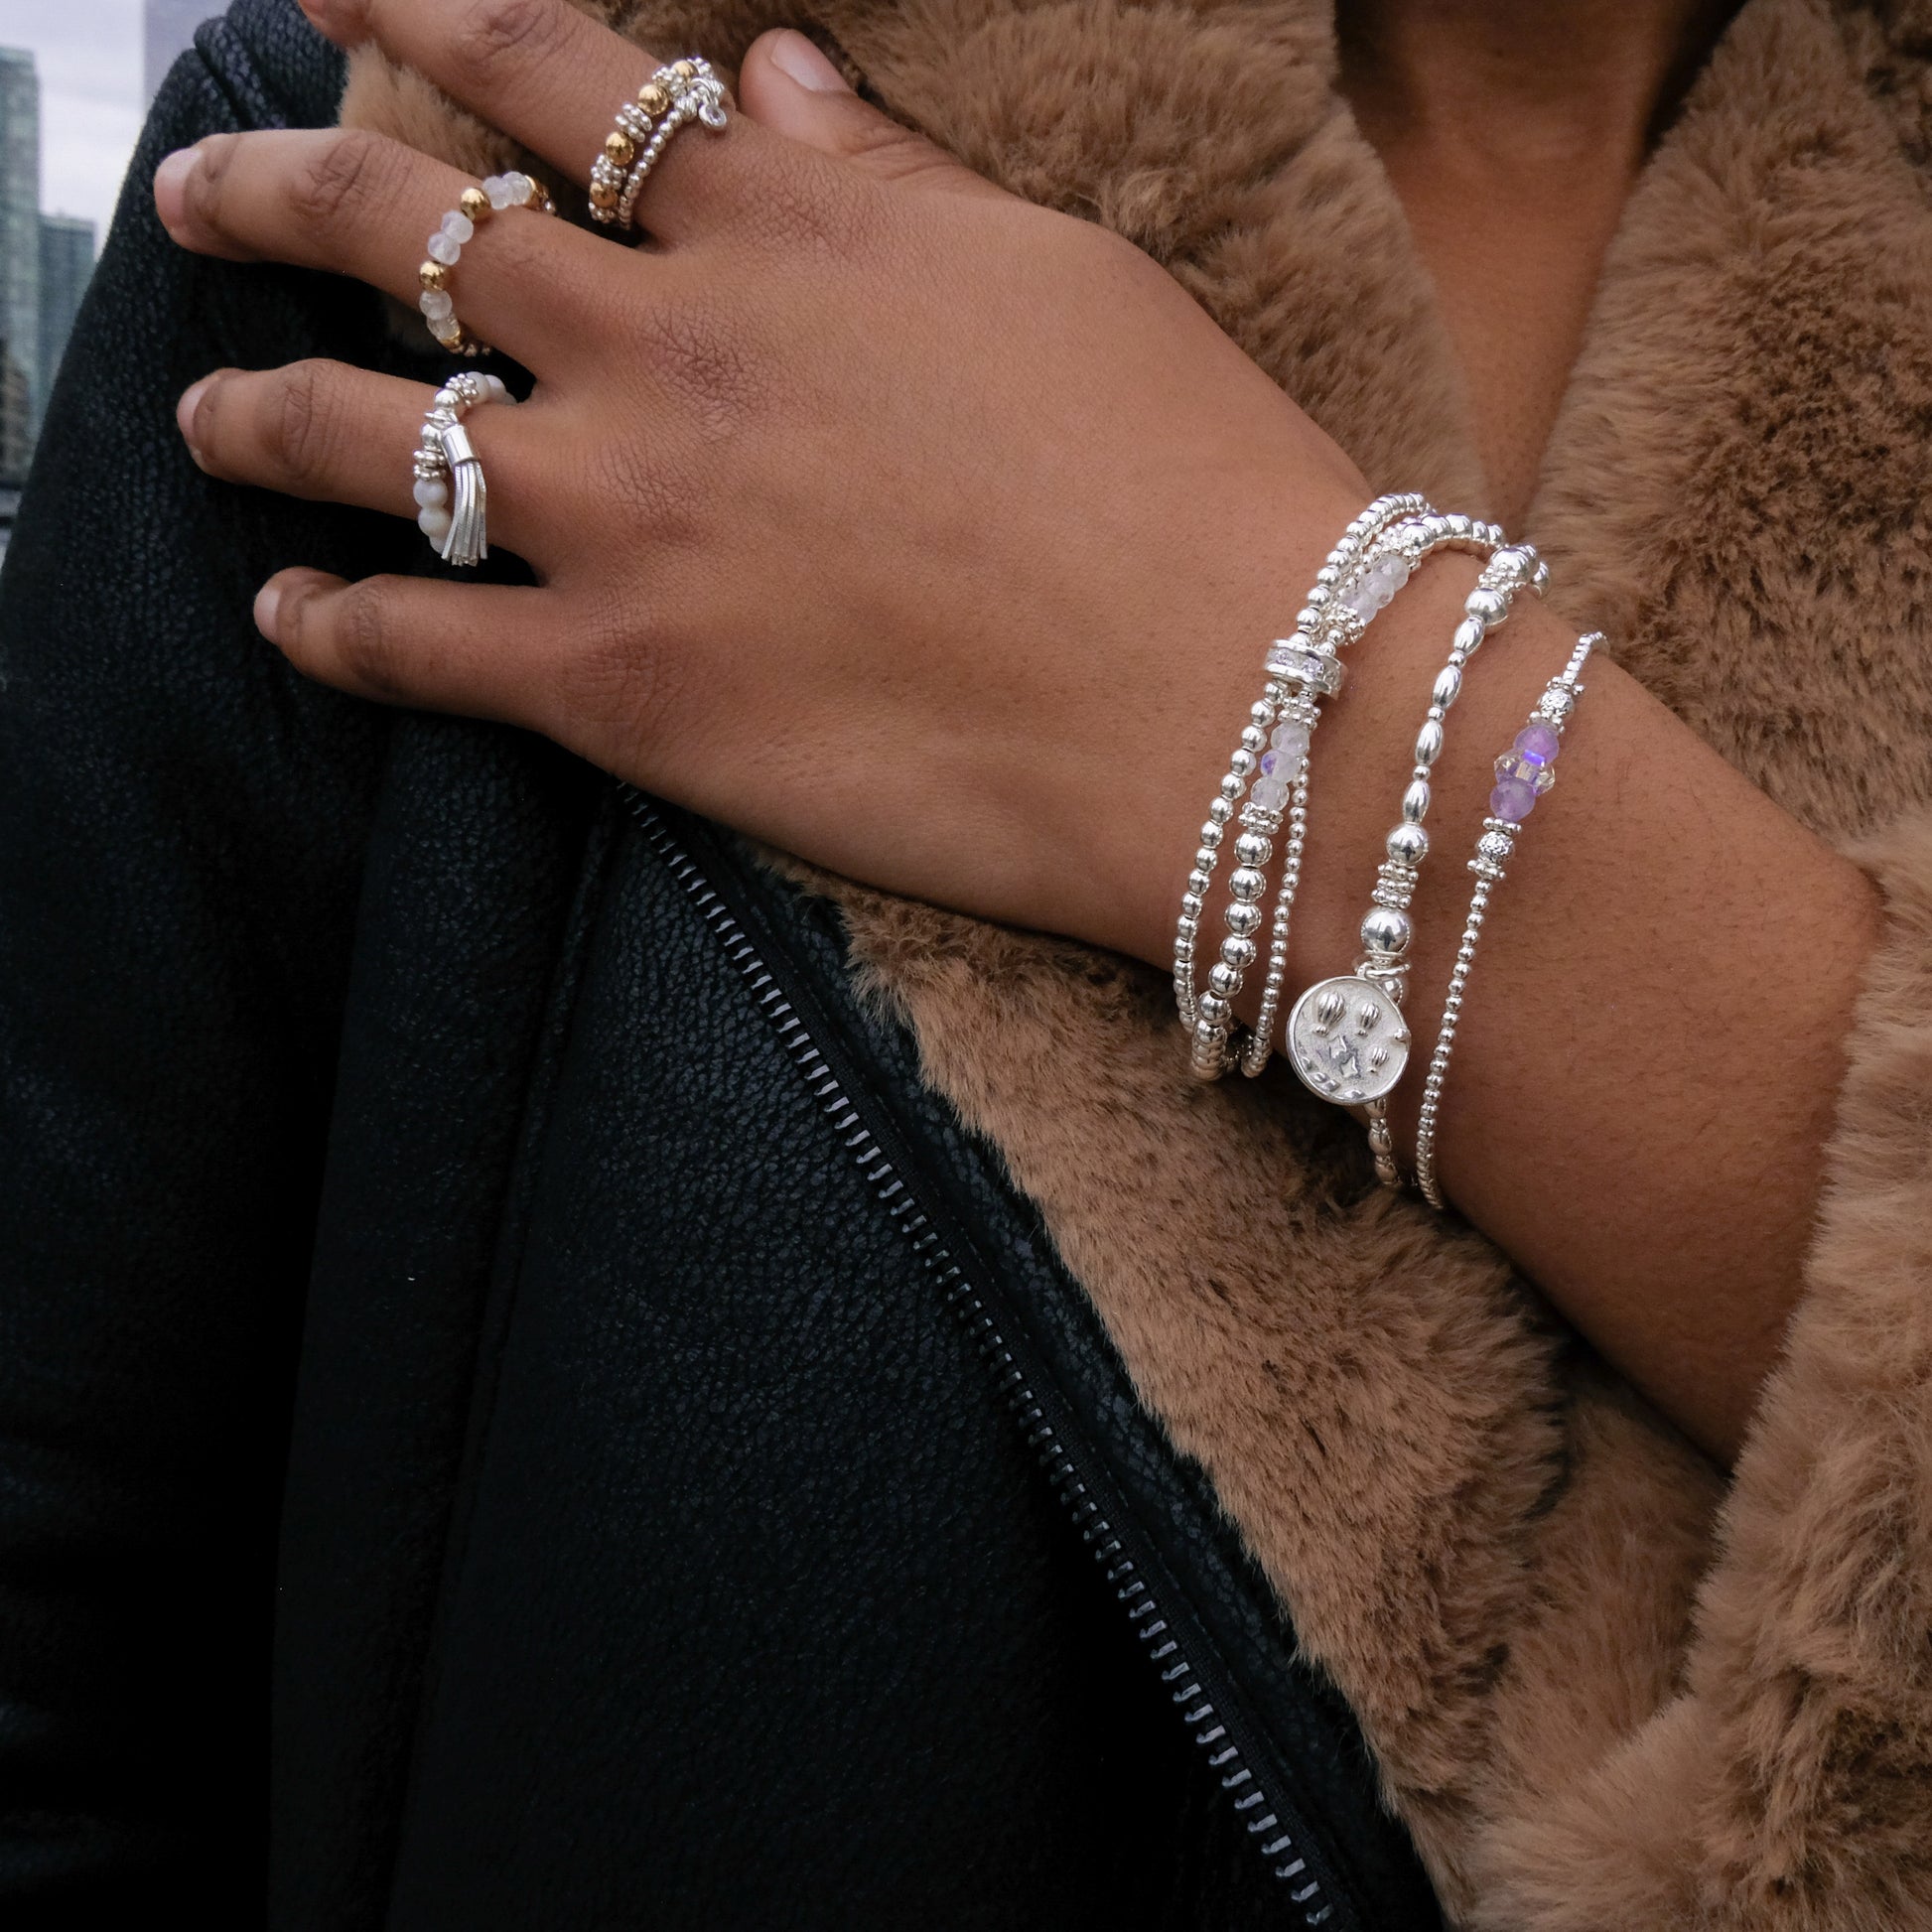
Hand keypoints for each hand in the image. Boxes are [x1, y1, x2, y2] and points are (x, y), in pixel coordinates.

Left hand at [156, 0, 1368, 961]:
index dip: (419, 7)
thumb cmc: (1192, 485)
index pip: (552, 76)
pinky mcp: (624, 690)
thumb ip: (886, 187)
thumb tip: (777, 81)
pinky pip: (413, 644)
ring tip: (200, 410)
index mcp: (784, 228)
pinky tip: (290, 615)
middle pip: (400, 228)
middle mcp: (669, 349)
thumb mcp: (1055, 281)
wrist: (1241, 708)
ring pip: (358, 432)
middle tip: (198, 190)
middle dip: (272, 187)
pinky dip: (327, 626)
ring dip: (252, 409)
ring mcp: (629, 521)